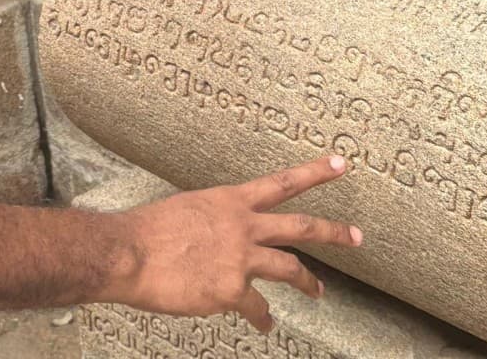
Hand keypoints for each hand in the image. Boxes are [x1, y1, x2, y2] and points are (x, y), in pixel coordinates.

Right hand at [115, 156, 360, 330]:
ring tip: (320, 292)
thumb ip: (211, 220)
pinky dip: (262, 317)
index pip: (280, 182)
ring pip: (290, 268)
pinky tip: (264, 323)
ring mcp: (240, 258)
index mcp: (228, 201)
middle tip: (357, 236)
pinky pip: (258, 308)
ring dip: (309, 282)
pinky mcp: (231, 290)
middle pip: (300, 227)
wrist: (128, 252)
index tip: (339, 164)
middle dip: (333, 232)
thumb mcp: (185, 209)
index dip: (314, 173)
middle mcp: (241, 225)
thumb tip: (216, 234)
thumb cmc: (148, 230)